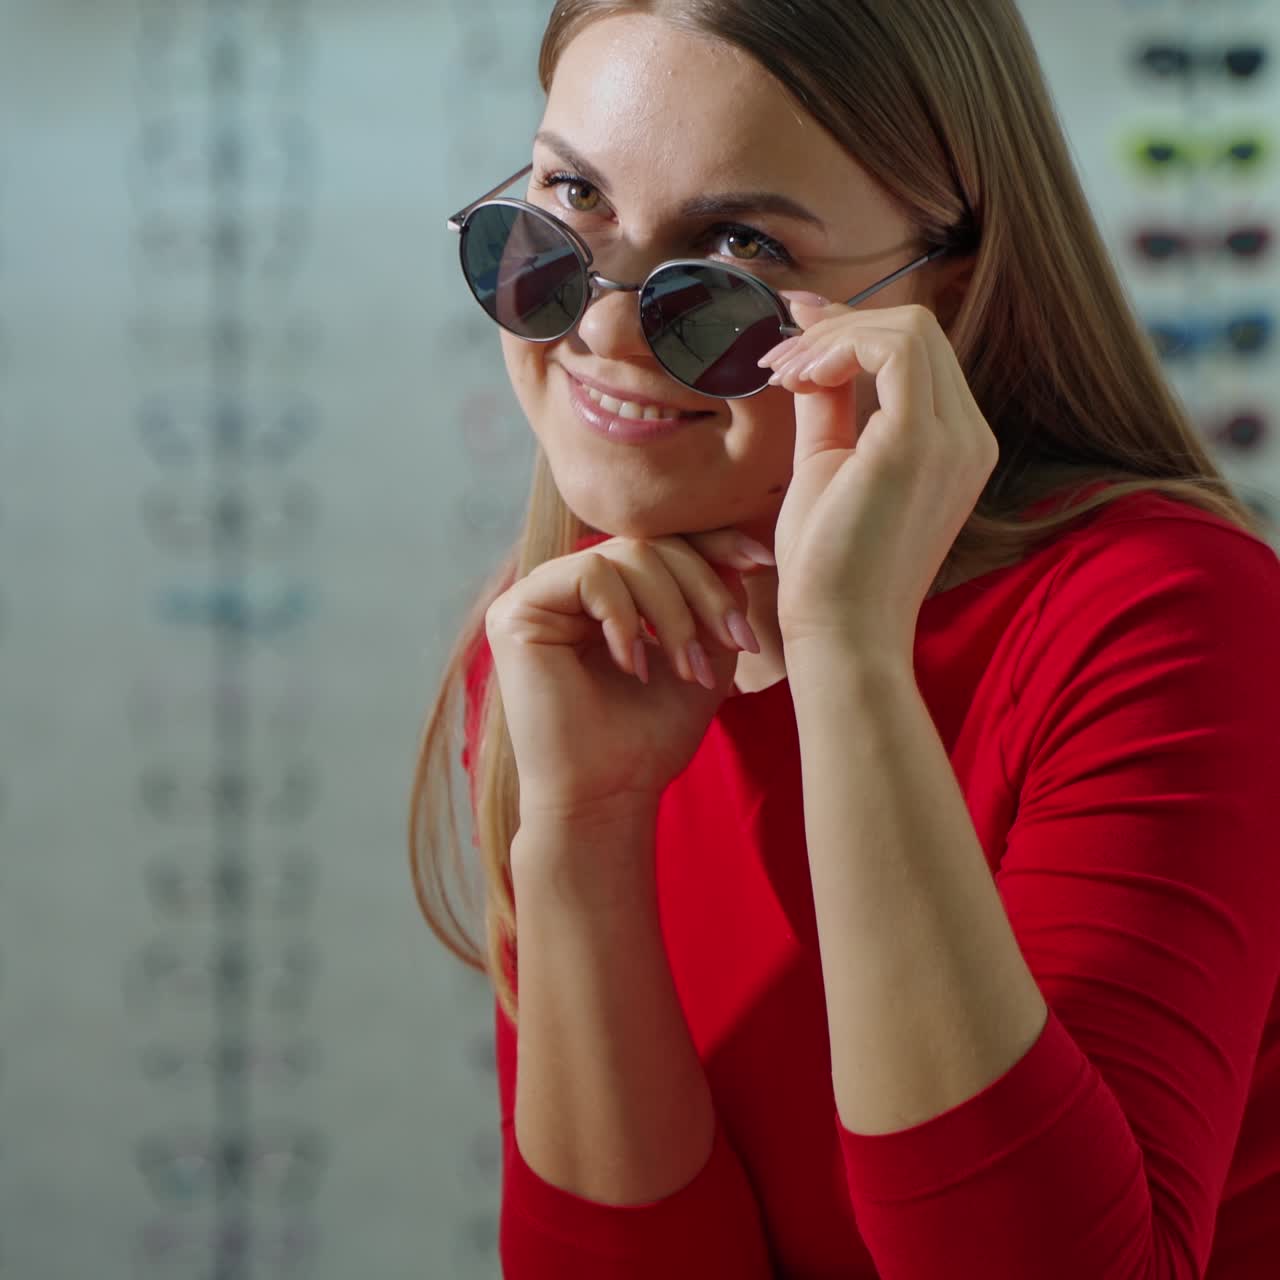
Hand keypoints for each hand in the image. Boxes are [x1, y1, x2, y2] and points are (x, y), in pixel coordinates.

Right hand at [484, 529, 766, 826]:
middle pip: (651, 544)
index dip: (712, 545)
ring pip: (628, 556)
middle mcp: (567, 588)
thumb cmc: (650, 738)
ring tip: (689, 670)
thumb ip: (714, 602)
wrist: (606, 796)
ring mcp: (539, 596)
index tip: (761, 562)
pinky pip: (591, 575)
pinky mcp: (517, 611)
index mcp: (607, 595)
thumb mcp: (703, 657)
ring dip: (674, 613)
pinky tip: (633, 666)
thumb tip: (734, 552)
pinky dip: (627, 619)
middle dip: (703, 591)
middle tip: (734, 644)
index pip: (661, 545)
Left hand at [760, 295, 998, 663]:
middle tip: (776, 359)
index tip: (793, 334)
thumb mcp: (827, 463)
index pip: (915, 354)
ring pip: (908, 328)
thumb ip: (829, 404)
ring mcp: (954, 438)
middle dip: (835, 327)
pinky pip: (895, 348)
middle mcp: (968, 436)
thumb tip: (811, 350)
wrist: (839, 632)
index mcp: (952, 443)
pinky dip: (840, 348)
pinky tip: (800, 380)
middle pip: (915, 330)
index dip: (850, 329)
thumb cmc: (829, 564)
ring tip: (781, 374)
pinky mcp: (922, 442)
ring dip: (832, 337)